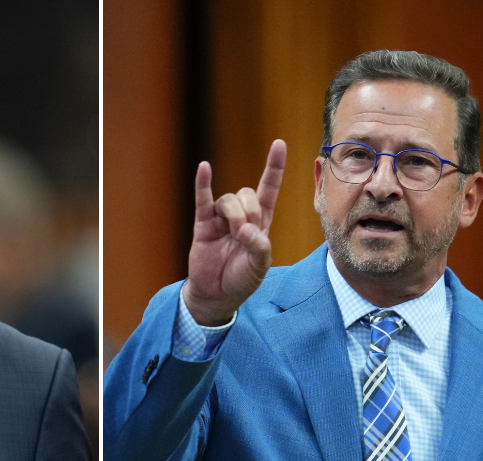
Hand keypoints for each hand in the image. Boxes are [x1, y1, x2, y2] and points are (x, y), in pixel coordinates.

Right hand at [183, 140, 286, 325]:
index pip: (269, 189)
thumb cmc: (241, 280)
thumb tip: (246, 229)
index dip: (275, 167)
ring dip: (233, 214)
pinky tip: (204, 168)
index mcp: (261, 223)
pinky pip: (203, 199)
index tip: (279, 144)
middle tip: (244, 234)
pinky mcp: (203, 224)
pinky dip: (203, 183)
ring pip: (228, 199)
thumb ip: (259, 247)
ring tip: (232, 235)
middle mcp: (241, 216)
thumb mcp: (259, 267)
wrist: (216, 295)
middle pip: (247, 193)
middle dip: (248, 211)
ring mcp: (221, 219)